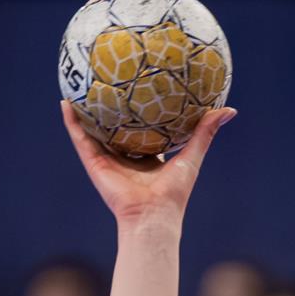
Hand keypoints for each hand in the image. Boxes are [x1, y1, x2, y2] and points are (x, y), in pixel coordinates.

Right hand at [59, 100, 235, 223]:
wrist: (153, 214)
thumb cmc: (175, 191)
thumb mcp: (192, 155)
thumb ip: (205, 132)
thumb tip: (228, 110)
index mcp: (148, 158)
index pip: (142, 131)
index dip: (140, 112)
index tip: (139, 90)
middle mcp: (126, 158)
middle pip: (115, 129)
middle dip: (110, 108)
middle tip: (106, 81)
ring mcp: (108, 160)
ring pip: (93, 131)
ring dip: (84, 111)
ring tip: (78, 86)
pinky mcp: (94, 163)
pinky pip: (80, 138)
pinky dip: (72, 122)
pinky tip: (65, 103)